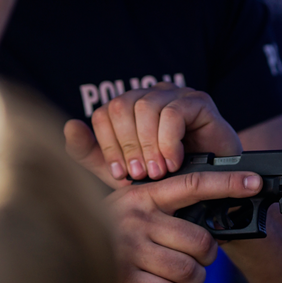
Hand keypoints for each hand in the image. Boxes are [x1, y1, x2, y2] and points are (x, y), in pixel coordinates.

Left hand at [64, 82, 240, 186]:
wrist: (212, 187)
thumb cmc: (167, 178)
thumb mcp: (123, 172)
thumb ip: (92, 154)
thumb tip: (69, 126)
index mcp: (128, 108)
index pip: (104, 113)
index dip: (108, 145)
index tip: (120, 175)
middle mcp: (149, 96)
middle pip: (121, 106)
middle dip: (127, 146)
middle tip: (139, 175)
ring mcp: (174, 95)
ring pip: (145, 107)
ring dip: (149, 145)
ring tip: (158, 171)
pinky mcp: (199, 101)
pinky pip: (173, 112)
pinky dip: (169, 141)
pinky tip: (175, 161)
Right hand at [107, 167, 261, 282]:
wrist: (62, 261)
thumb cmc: (105, 237)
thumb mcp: (126, 208)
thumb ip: (160, 207)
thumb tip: (208, 215)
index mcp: (142, 196)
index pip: (192, 184)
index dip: (227, 184)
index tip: (254, 183)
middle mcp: (137, 219)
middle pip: (201, 240)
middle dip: (205, 257)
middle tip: (194, 260)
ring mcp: (130, 250)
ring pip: (191, 271)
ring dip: (193, 281)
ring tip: (178, 278)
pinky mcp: (126, 282)